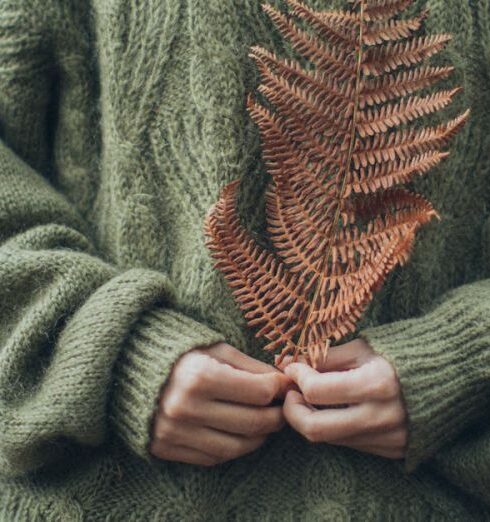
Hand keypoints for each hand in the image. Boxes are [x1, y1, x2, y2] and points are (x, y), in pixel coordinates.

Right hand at [150, 341, 291, 465]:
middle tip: (283, 409)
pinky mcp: (167, 447)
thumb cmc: (181, 353)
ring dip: (260, 437)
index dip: (279, 389)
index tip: (285, 386)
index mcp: (200, 376)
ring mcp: (175, 432)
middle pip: (253, 422)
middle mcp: (186, 407)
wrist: (129, 370)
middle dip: (277, 416)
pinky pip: (214, 457)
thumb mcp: (216, 348)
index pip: (259, 392)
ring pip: (237, 446)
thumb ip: (250, 366)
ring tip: (266, 423)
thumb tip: (283, 383)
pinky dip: (234, 448)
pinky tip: (241, 434)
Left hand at [276, 338, 407, 459]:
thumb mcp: (362, 348)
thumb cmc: (400, 353)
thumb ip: (324, 357)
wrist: (447, 375)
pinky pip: (349, 443)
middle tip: (291, 393)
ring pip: (330, 438)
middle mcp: (381, 417)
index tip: (292, 368)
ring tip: (312, 397)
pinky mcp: (391, 450)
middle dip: (292, 411)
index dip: (296, 377)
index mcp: (375, 384)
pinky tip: (336, 409)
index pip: (317, 391)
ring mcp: (387, 438)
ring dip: (312, 418)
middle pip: (315, 428)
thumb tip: (286, 361)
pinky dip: (334, 427)